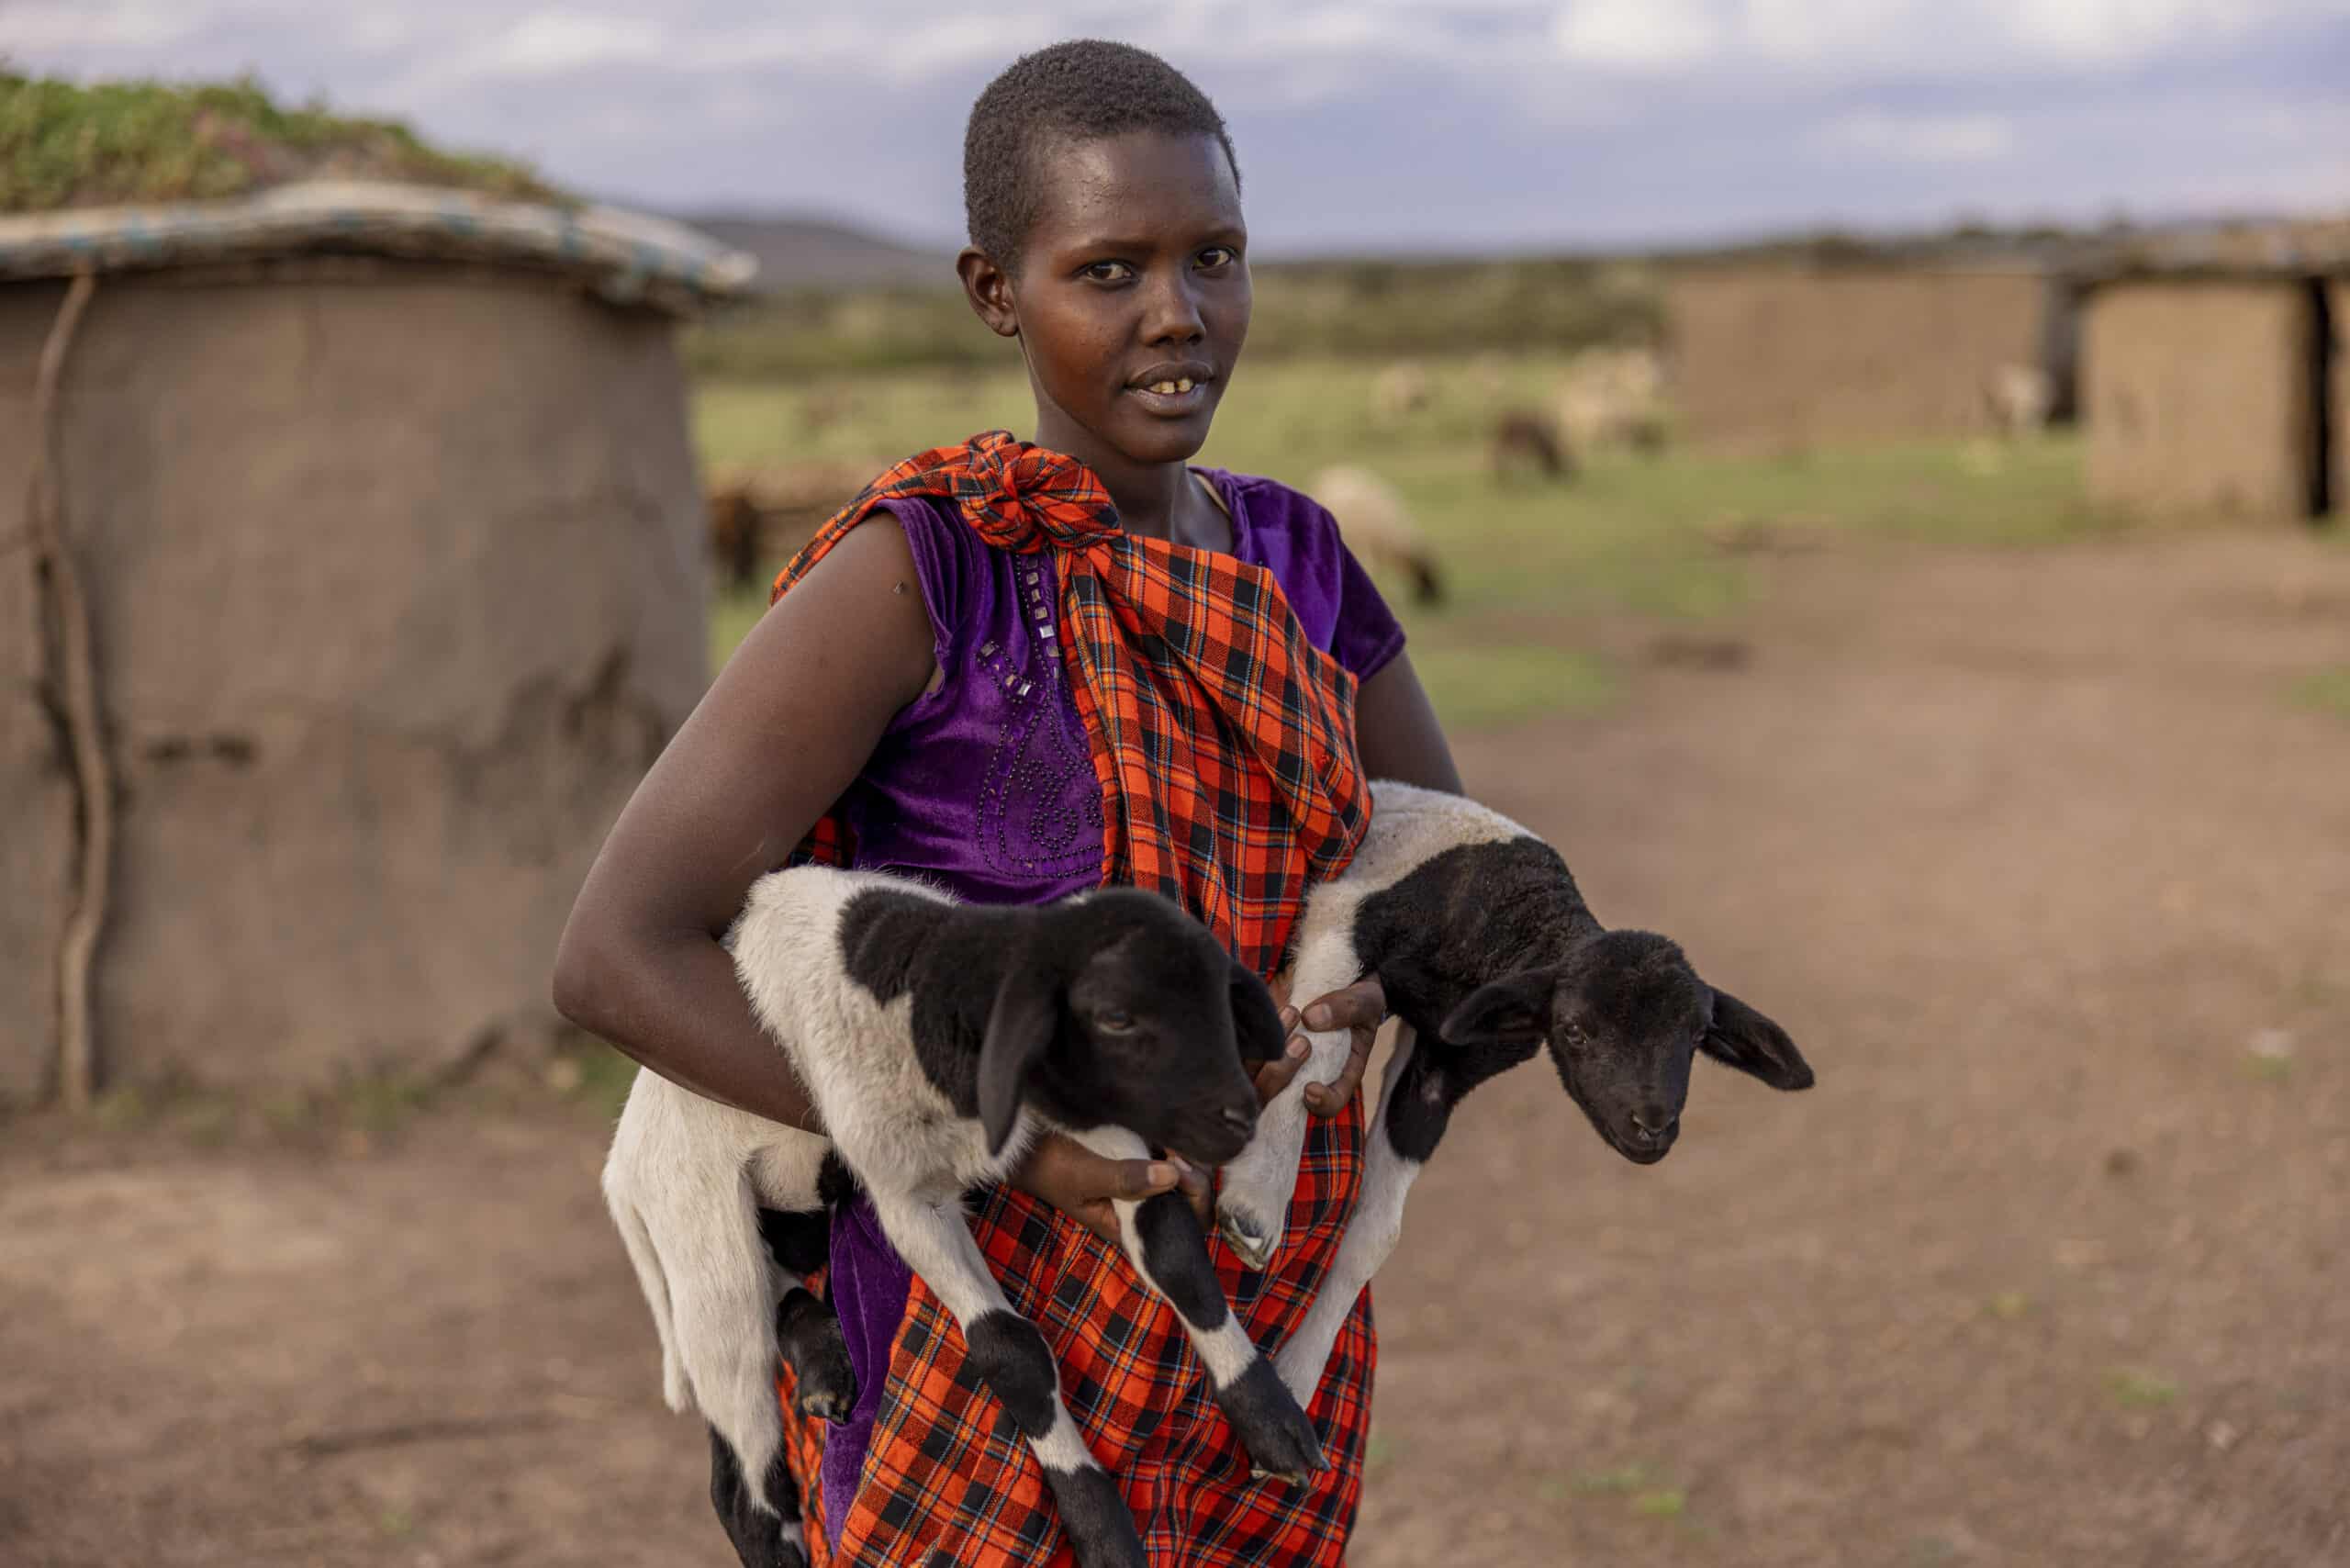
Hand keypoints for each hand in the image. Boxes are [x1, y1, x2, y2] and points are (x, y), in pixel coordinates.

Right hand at [1010, 1132, 1212, 1246]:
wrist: (1022, 1142)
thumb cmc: (1049, 1165)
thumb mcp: (1084, 1176)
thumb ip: (1125, 1180)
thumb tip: (1171, 1175)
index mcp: (1131, 1226)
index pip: (1184, 1228)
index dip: (1192, 1200)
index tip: (1177, 1170)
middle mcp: (1143, 1207)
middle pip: (1192, 1200)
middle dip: (1193, 1174)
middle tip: (1174, 1149)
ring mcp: (1144, 1181)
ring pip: (1185, 1173)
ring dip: (1184, 1154)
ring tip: (1168, 1137)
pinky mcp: (1140, 1157)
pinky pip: (1171, 1153)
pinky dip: (1174, 1142)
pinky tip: (1163, 1129)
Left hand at [1253, 974, 1385, 1117]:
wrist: (1338, 978)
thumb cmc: (1358, 997)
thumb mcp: (1366, 1000)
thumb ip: (1347, 1008)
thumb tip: (1311, 1019)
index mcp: (1340, 1073)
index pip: (1329, 1105)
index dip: (1319, 1105)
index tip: (1310, 1088)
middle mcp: (1307, 1072)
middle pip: (1281, 1097)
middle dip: (1283, 1073)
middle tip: (1301, 1041)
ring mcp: (1282, 1059)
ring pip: (1256, 1076)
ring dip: (1265, 1053)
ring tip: (1289, 1014)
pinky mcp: (1263, 1044)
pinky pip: (1244, 1051)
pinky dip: (1252, 1036)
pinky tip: (1270, 1010)